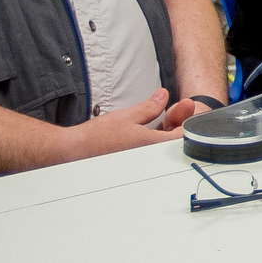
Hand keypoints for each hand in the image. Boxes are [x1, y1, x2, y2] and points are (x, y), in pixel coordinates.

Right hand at [58, 88, 185, 162]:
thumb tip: (162, 97)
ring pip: (163, 147)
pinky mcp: (134, 165)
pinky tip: (144, 131)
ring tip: (158, 119)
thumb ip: (149, 107)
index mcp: (153, 146)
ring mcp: (143, 164)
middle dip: (176, 125)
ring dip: (165, 132)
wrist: (75, 152)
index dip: (186, 121)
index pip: (184, 135)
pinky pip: (151, 153)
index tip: (184, 108)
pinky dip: (153, 140)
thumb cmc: (97, 138)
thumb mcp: (128, 116)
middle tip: (172, 110)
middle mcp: (150, 159)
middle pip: (175, 142)